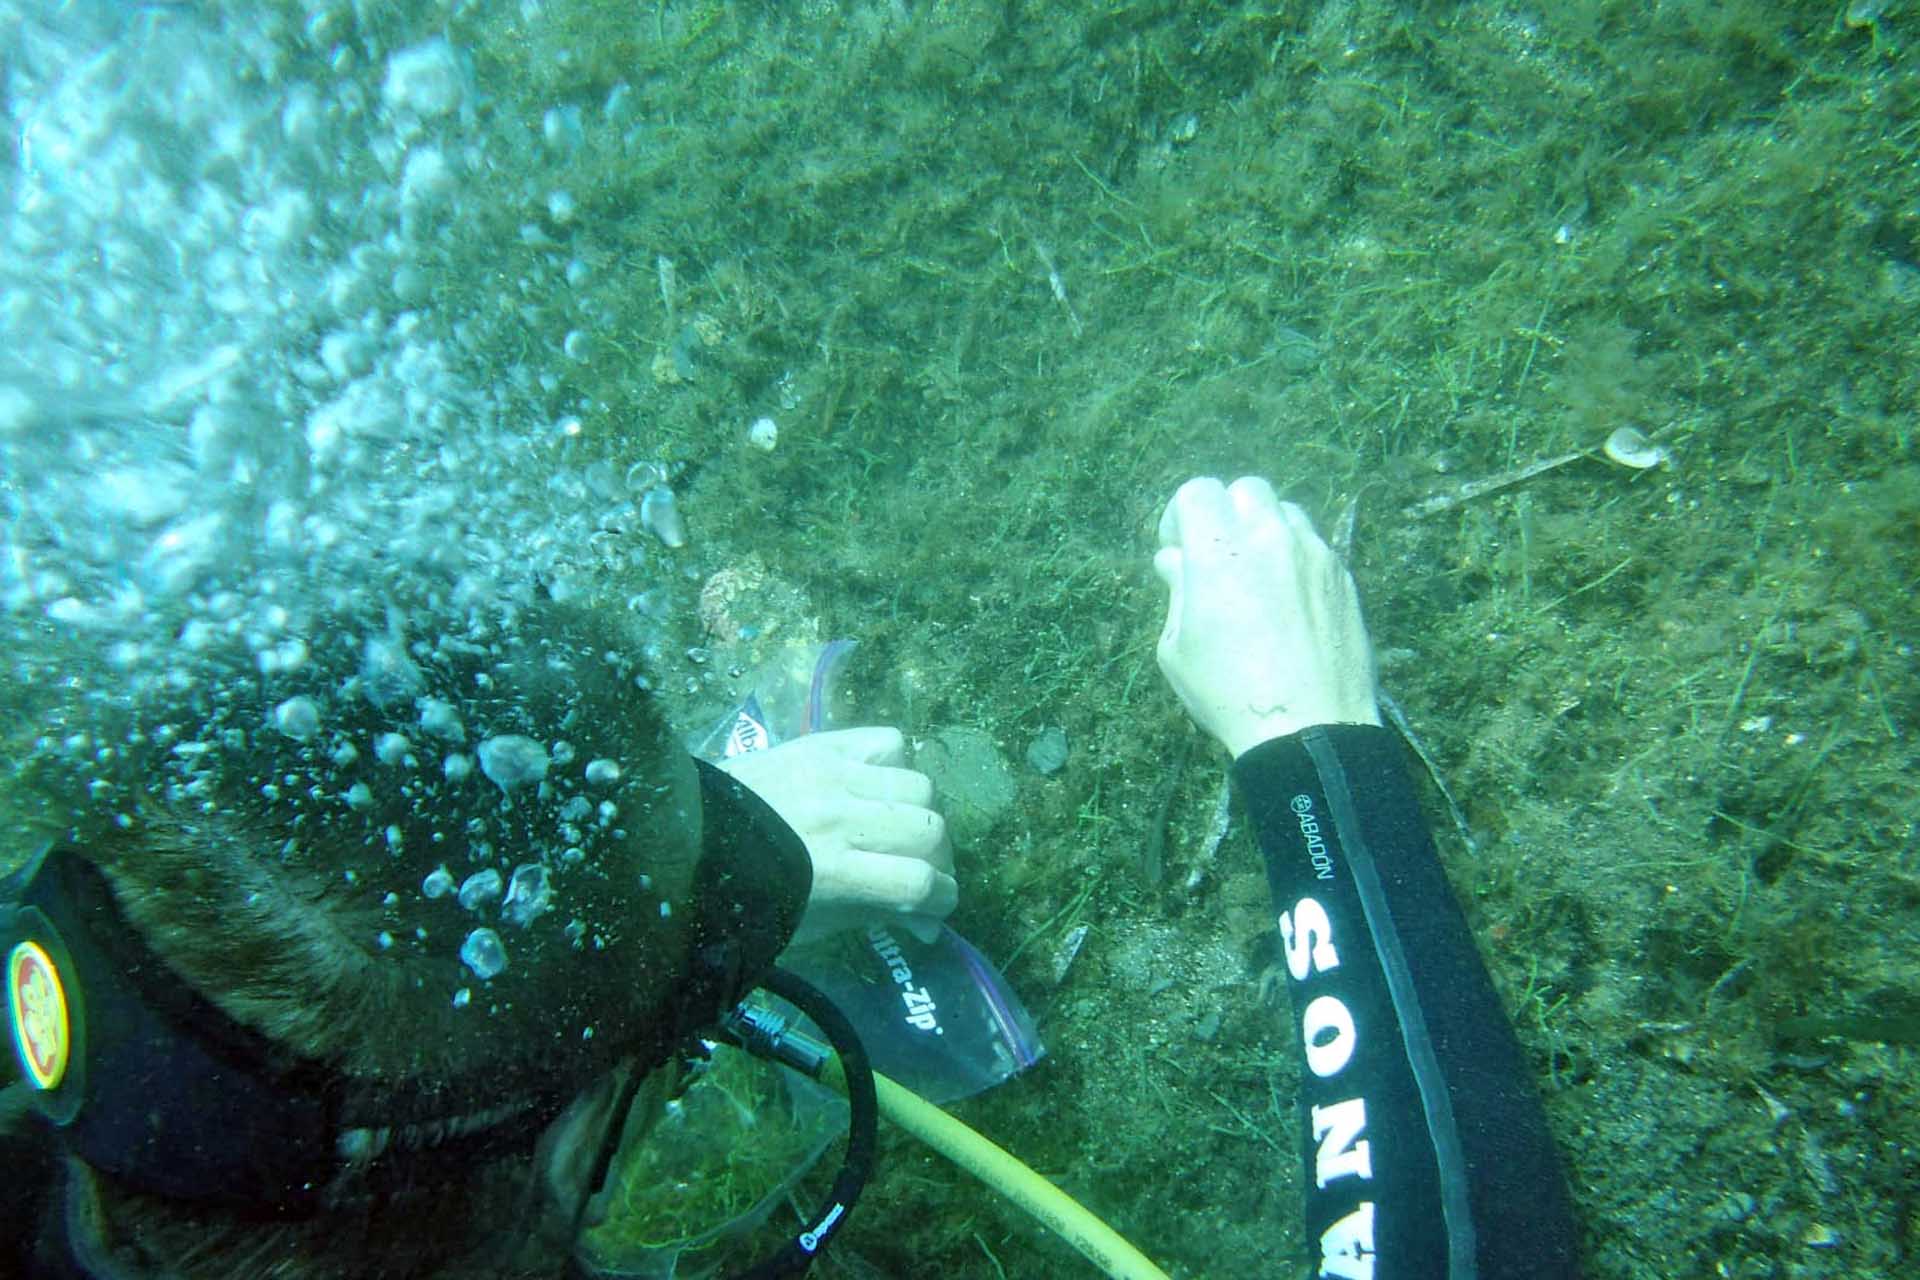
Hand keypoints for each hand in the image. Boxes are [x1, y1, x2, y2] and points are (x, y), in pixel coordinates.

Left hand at [715, 726, 955, 943]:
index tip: (936, 906)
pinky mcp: (820, 743)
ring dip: (920, 813)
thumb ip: (873, 914)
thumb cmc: (745, 896)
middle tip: (921, 869)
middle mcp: (838, 818)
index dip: (942, 900)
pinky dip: (894, 765)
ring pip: (918, 786)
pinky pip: (888, 742)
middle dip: (937, 858)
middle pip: (929, 830)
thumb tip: (929, 926)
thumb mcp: (808, 922)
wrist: (682, 839)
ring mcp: (831, 773)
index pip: (919, 883)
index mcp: (831, 872)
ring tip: (899, 827)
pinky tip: (876, 786)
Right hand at [1153, 476, 1379, 757]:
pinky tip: (1291, 602)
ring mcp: (1315, 553)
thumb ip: (1177, 591)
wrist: (1308, 728)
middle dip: (1227, 512)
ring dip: (1266, 531)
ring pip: (1287, 513)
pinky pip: (1315, 547)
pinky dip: (1296, 559)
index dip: (1181, 514)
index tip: (1178, 548)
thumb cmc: (1227, 692)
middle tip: (1219, 555)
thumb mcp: (1177, 648)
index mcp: (1220, 548)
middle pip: (1247, 489)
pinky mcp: (1344, 576)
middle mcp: (1271, 536)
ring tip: (1259, 575)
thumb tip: (1175, 559)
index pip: (1197, 490)